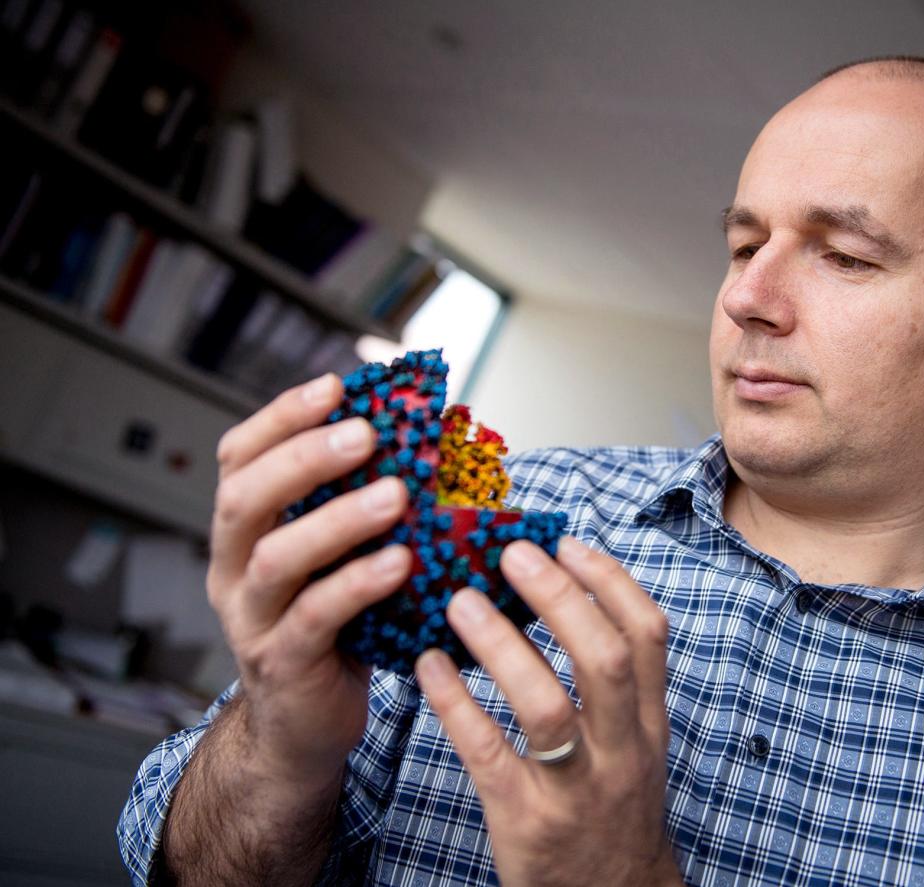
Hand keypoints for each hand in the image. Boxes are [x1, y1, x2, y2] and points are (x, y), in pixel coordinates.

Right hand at [207, 373, 411, 781]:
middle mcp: (233, 571)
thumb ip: (358, 510)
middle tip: (367, 434)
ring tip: (396, 495)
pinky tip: (399, 564)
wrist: (304, 727)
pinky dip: (356, 584)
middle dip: (304, 458)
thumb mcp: (337, 560)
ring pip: (276, 559)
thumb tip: (426, 445)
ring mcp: (252, 619)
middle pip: (244, 499)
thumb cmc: (335, 629)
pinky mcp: (282, 663)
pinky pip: (314, 618)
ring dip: (338, 520)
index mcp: (244, 534)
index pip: (239, 458)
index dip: (280, 418)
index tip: (333, 386)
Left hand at [415, 536, 681, 886]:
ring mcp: (576, 790)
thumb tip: (558, 602)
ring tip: (459, 601)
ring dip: (501, 645)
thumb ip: (610, 689)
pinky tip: (428, 667)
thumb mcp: (632, 749)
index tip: (568, 542)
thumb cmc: (609, 812)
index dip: (610, 581)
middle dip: (561, 597)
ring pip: (547, 706)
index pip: (648, 637)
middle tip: (511, 553)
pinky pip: (488, 755)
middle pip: (606, 659)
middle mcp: (622, 753)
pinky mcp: (527, 823)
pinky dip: (456, 704)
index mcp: (649, 725)